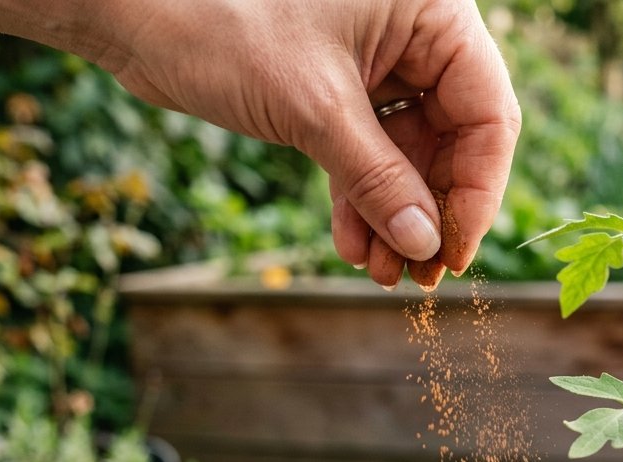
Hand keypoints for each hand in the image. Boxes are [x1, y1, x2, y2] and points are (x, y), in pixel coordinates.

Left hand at [99, 0, 520, 288]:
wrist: (134, 11)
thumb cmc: (223, 24)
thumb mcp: (314, 109)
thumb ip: (379, 179)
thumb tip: (427, 246)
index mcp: (433, 11)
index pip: (488, 112)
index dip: (477, 190)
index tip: (455, 253)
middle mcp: (415, 31)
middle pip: (454, 138)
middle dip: (427, 211)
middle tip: (415, 275)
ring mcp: (379, 58)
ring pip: (410, 152)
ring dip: (393, 216)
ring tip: (377, 272)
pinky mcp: (341, 84)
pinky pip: (370, 150)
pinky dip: (361, 197)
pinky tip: (350, 244)